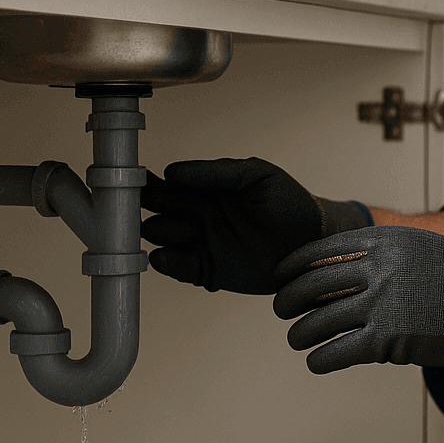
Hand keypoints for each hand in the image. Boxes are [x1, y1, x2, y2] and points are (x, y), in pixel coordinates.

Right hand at [141, 157, 368, 293]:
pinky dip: (167, 263)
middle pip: (156, 210)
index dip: (147, 182)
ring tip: (155, 229)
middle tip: (129, 206)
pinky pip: (178, 268)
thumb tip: (174, 171)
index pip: (166, 184)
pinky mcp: (208, 271)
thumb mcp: (258, 176)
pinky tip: (166, 256)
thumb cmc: (290, 203)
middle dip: (141, 208)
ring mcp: (201, 244)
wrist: (314, 244)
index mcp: (205, 190)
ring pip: (161, 238)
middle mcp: (198, 216)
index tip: (133, 180)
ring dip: (156, 233)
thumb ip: (218, 172)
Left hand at [272, 225, 443, 373]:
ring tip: (297, 339)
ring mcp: (382, 304)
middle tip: (281, 308)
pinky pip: (338, 351)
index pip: (323, 250)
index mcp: (386, 242)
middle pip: (313, 284)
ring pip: (319, 321)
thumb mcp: (426, 248)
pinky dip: (320, 359)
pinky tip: (317, 362)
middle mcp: (379, 269)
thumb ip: (389, 254)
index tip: (283, 275)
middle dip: (289, 299)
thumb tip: (356, 268)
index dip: (295, 265)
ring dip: (301, 333)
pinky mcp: (388, 340)